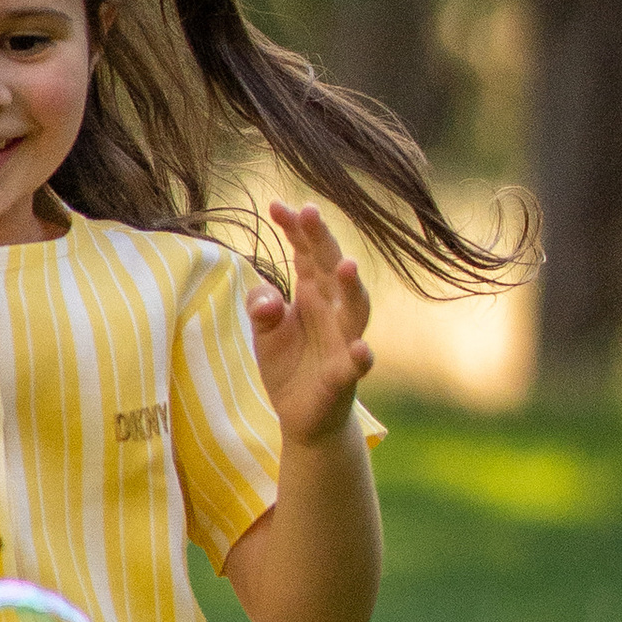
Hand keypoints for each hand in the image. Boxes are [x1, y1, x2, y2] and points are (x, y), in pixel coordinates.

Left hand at [248, 200, 373, 440]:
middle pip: (330, 269)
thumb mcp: (264, 331)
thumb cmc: (289, 364)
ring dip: (351, 287)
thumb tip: (267, 300)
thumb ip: (260, 307)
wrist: (304, 416)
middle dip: (321, 240)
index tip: (276, 205)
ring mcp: (343, 341)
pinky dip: (360, 357)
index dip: (295, 229)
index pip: (305, 252)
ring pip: (355, 309)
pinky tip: (359, 348)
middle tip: (309, 212)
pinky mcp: (345, 376)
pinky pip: (357, 365)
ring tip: (344, 264)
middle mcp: (333, 310)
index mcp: (312, 293)